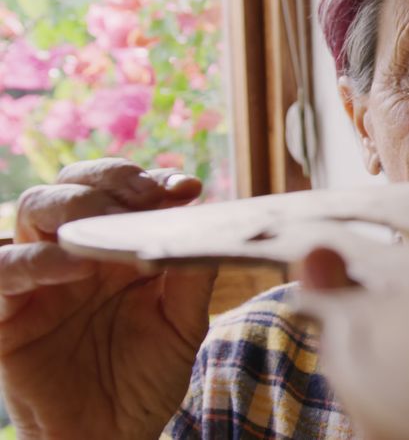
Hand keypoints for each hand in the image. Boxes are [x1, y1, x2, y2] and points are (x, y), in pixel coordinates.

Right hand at [0, 158, 216, 438]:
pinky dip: (32, 260)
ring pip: (33, 209)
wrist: (114, 436)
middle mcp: (74, 252)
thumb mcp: (183, 325)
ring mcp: (38, 278)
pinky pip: (2, 270)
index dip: (148, 179)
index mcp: (116, 246)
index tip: (184, 188)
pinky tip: (74, 266)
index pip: (120, 189)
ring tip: (111, 226)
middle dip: (111, 181)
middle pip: (73, 185)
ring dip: (73, 206)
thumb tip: (202, 219)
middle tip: (147, 197)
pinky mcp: (5, 313)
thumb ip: (190, 275)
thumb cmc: (148, 378)